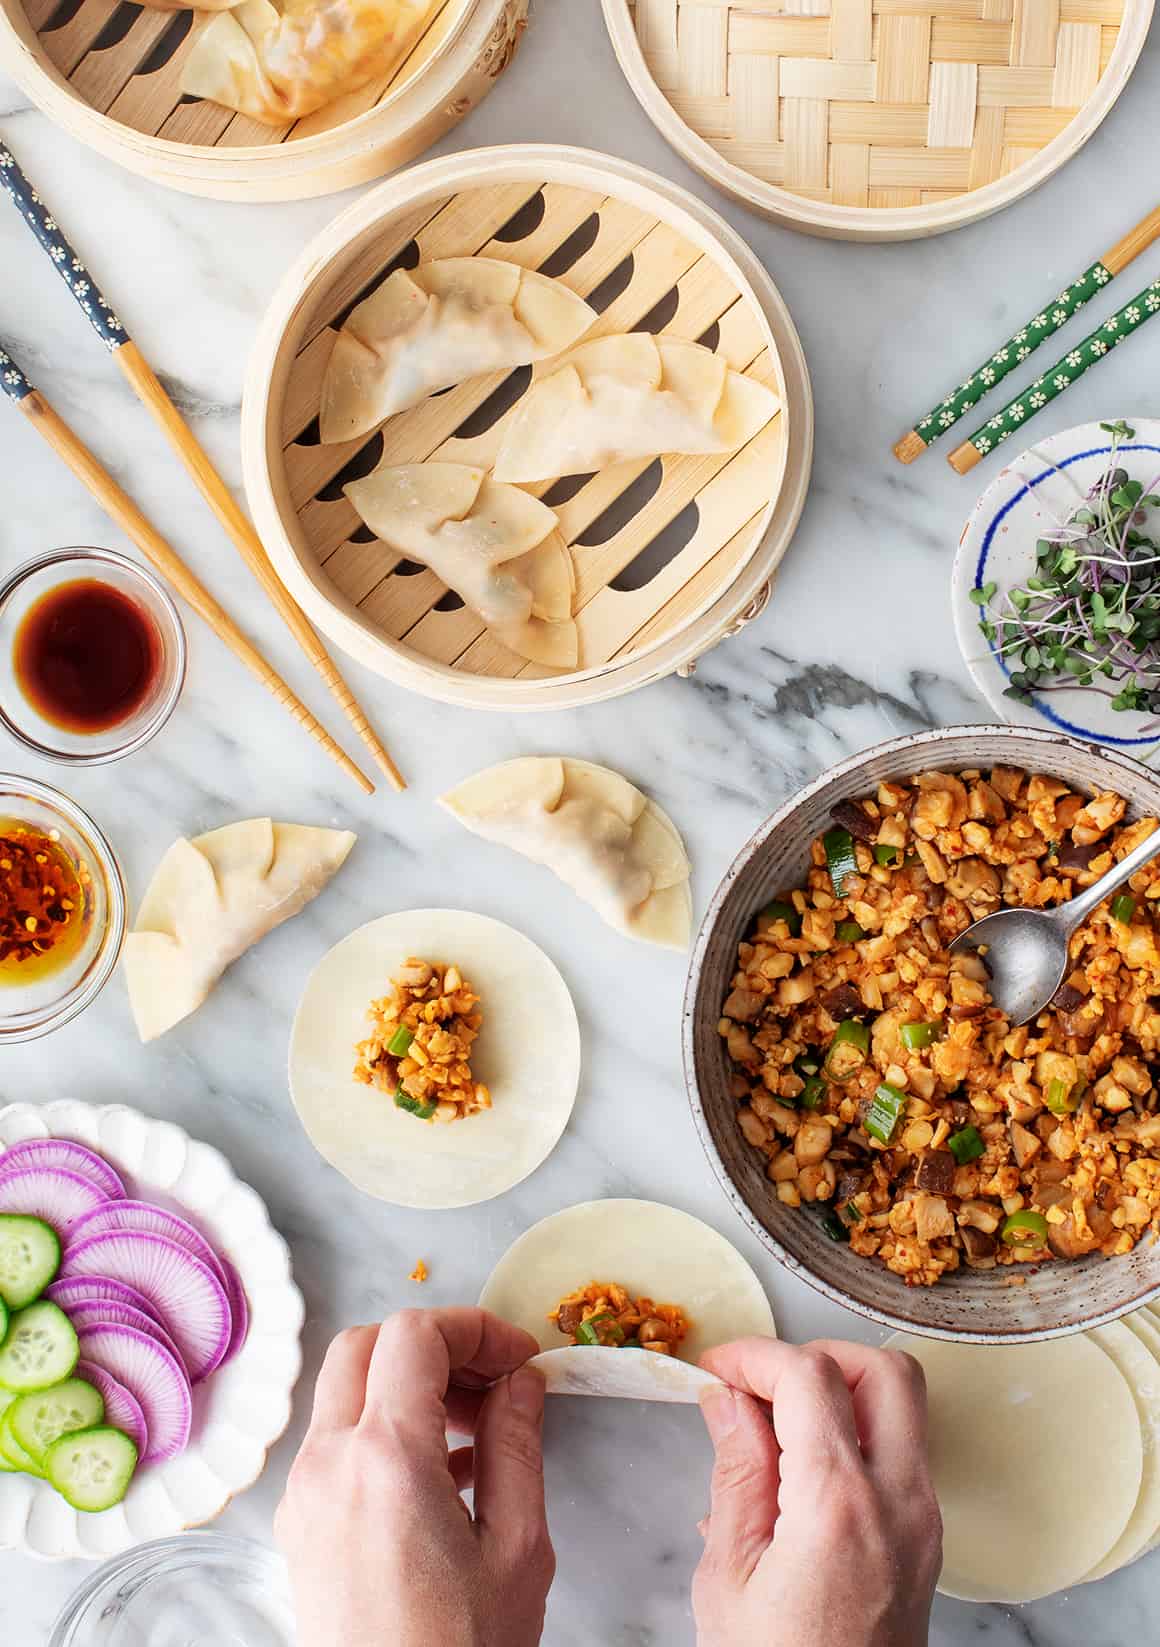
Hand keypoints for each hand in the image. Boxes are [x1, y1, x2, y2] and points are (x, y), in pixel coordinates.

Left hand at [276, 1307, 554, 1646]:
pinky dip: (382, 1425)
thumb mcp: (516, 1549)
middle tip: (493, 1377)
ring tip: (476, 1425)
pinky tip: (443, 1468)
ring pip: (344, 1389)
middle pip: (365, 1344)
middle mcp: (328, 1465)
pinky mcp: (300, 1526)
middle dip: (434, 1343)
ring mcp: (304, 1495)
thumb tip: (520, 1381)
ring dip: (405, 1382)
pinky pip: (335, 1441)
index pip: (415, 1335)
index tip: (519, 1357)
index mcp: (384, 1460)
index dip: (475, 1328)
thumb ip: (517, 1447)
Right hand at [693, 1338, 940, 1646]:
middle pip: (884, 1371)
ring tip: (774, 1429)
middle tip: (762, 1385)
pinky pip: (899, 1456)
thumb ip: (735, 1472)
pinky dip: (853, 1438)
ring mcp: (923, 1523)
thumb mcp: (728, 1576)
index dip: (754, 1356)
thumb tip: (726, 1398)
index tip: (715, 1369)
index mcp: (840, 1506)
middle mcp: (899, 1503)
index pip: (808, 1376)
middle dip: (817, 1356)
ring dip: (841, 1393)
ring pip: (903, 1408)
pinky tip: (796, 1475)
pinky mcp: (926, 1542)